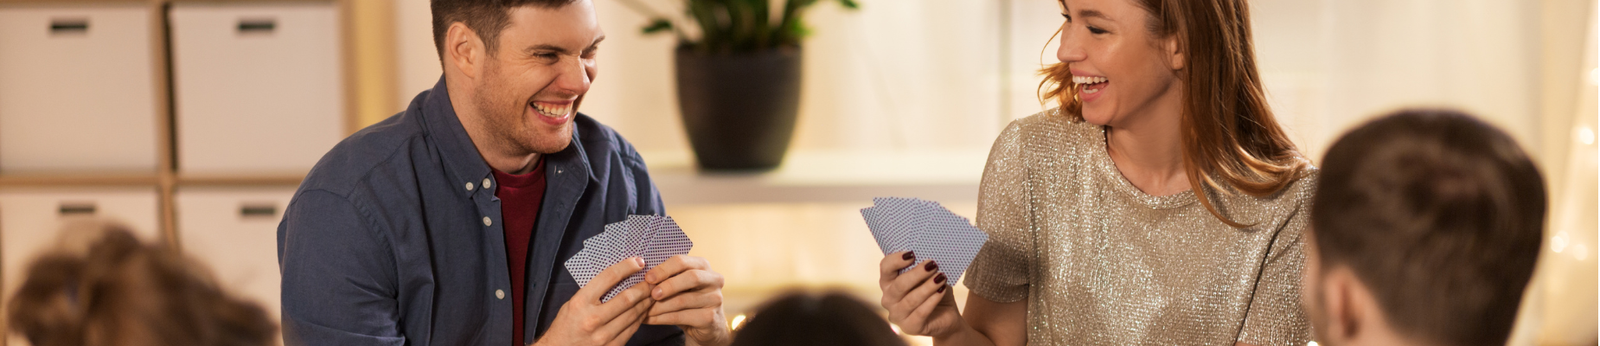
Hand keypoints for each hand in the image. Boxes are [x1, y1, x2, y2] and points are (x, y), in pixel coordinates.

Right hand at [537, 257, 655, 345]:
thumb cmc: (566, 325)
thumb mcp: (573, 303)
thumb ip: (594, 291)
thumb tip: (620, 276)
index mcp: (580, 303)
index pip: (608, 278)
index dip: (627, 267)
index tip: (638, 262)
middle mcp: (592, 319)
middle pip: (627, 298)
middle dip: (645, 286)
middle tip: (654, 279)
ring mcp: (603, 336)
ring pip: (634, 313)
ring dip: (647, 301)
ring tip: (653, 292)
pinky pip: (633, 328)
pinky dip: (641, 316)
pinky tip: (645, 309)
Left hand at [643, 255, 729, 345]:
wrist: (706, 324)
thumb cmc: (687, 299)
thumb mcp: (679, 284)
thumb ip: (665, 277)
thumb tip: (637, 275)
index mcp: (702, 265)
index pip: (682, 261)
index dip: (663, 269)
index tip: (647, 278)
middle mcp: (713, 279)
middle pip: (691, 277)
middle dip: (668, 285)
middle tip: (651, 294)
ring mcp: (715, 298)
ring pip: (683, 300)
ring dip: (660, 306)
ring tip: (643, 310)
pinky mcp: (710, 317)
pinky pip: (682, 317)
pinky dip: (662, 318)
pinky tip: (649, 319)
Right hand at [879, 251, 962, 337]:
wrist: (946, 315)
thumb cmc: (933, 291)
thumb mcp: (928, 276)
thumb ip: (923, 266)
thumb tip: (928, 257)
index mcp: (889, 282)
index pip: (885, 267)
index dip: (896, 260)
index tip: (912, 254)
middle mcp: (888, 299)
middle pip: (899, 284)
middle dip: (917, 273)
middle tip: (932, 264)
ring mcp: (897, 315)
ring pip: (911, 299)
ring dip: (928, 287)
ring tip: (941, 277)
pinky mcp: (910, 327)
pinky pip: (920, 312)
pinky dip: (932, 300)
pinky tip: (941, 290)